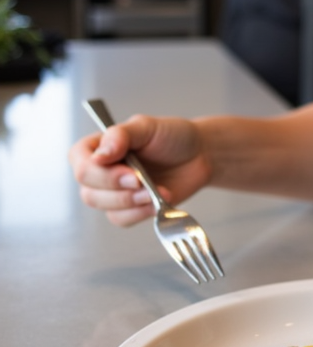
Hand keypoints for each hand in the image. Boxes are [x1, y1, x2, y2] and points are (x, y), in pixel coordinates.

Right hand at [69, 114, 210, 226]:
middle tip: (143, 183)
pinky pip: (122, 219)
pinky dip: (140, 213)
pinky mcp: (128, 208)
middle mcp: (98, 170)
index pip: (80, 162)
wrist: (199, 156)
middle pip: (89, 191)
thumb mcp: (147, 127)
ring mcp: (112, 191)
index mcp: (96, 146)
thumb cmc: (172, 136)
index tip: (129, 172)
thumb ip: (120, 135)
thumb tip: (98, 156)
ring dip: (131, 203)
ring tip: (154, 193)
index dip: (100, 173)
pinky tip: (157, 202)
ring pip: (104, 208)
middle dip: (119, 190)